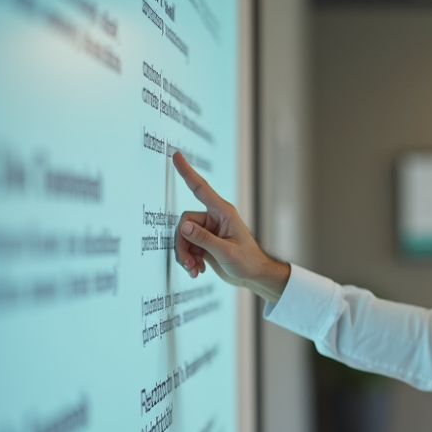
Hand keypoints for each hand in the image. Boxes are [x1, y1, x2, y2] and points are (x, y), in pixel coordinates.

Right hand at [172, 151, 289, 303]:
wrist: (255, 276)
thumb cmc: (248, 261)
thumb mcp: (226, 252)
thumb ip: (204, 239)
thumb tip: (184, 227)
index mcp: (223, 213)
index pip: (200, 188)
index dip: (187, 172)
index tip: (176, 155)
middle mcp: (214, 218)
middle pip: (185, 223)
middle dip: (183, 244)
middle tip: (189, 263)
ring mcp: (208, 230)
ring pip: (183, 236)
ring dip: (185, 254)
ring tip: (194, 269)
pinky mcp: (205, 242)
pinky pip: (187, 246)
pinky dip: (189, 259)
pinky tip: (197, 270)